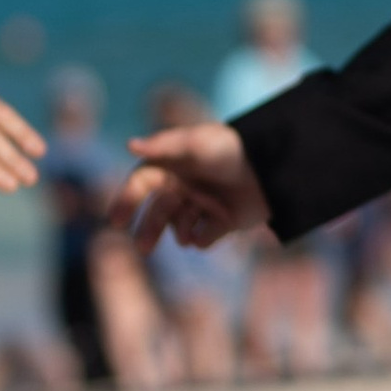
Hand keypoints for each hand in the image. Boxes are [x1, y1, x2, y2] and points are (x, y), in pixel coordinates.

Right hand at [112, 123, 266, 250]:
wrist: (274, 169)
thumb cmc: (232, 150)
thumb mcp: (198, 142)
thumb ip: (164, 145)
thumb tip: (129, 145)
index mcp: (174, 165)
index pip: (141, 185)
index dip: (126, 201)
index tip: (117, 221)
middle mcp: (185, 186)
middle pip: (157, 212)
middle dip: (149, 230)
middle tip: (143, 248)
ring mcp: (202, 206)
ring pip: (179, 228)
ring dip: (182, 228)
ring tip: (191, 227)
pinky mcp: (221, 223)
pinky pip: (203, 238)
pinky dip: (207, 233)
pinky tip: (221, 220)